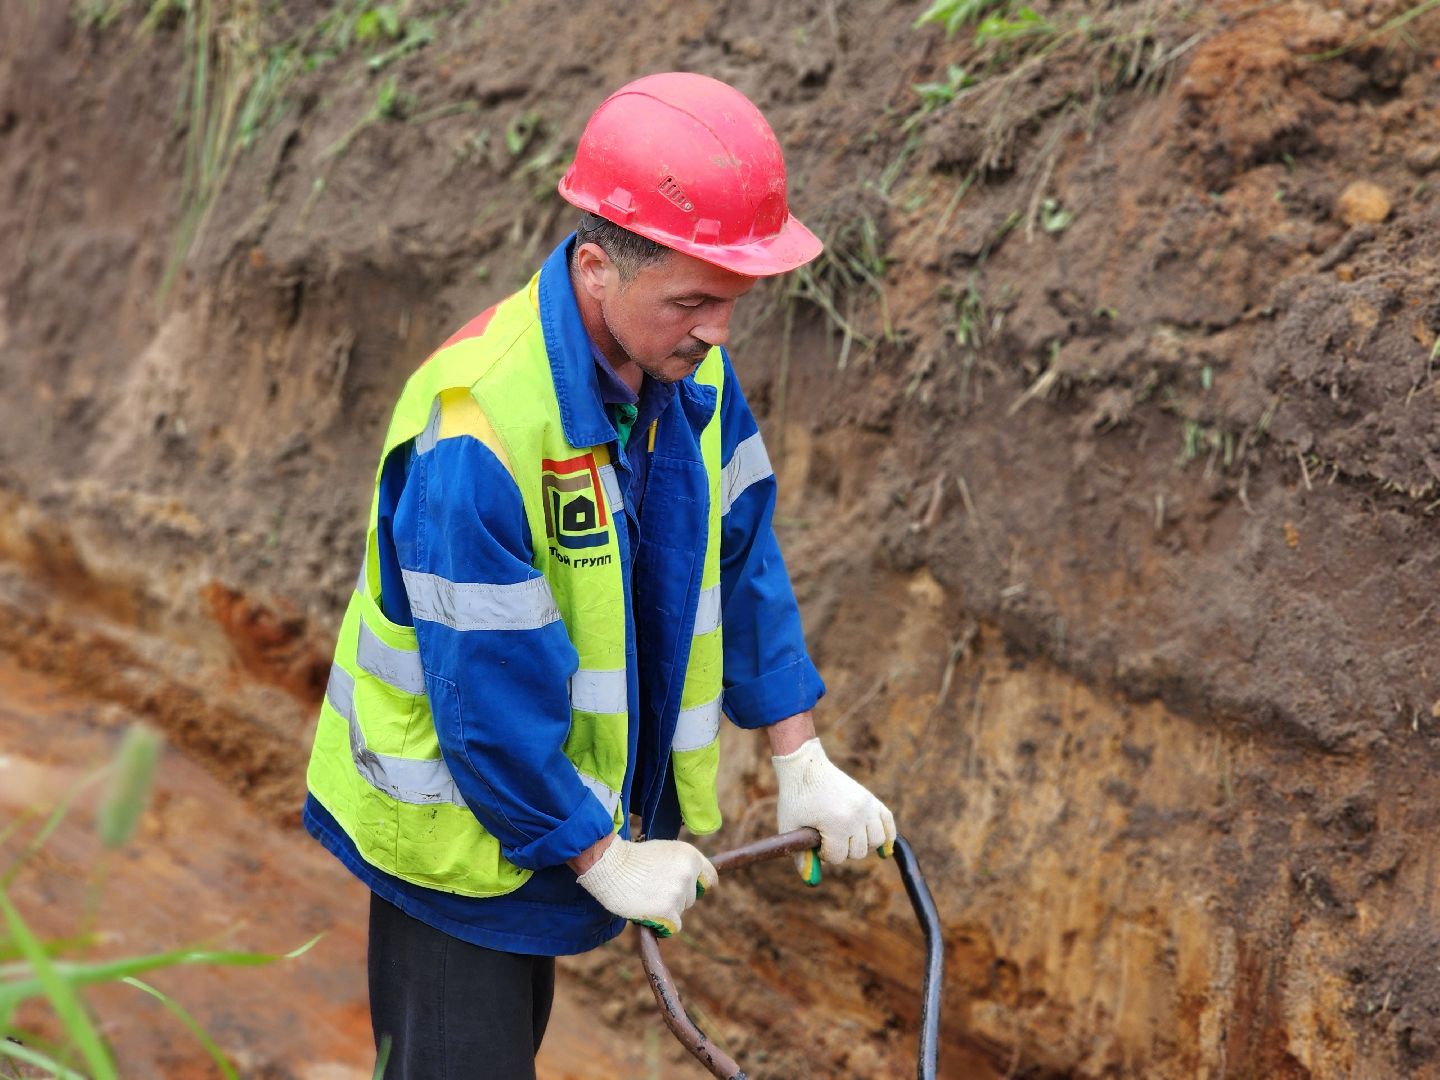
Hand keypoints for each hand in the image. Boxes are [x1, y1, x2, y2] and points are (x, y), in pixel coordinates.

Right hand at [575, 836, 717, 936]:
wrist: (609, 865)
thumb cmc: (631, 859)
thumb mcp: (663, 852)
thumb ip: (680, 865)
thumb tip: (692, 881)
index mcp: (690, 855)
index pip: (710, 878)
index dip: (698, 886)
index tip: (687, 890)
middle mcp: (689, 873)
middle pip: (692, 898)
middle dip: (676, 899)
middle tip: (653, 891)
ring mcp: (679, 892)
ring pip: (681, 911)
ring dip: (666, 910)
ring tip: (646, 897)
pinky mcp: (668, 910)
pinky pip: (673, 926)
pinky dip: (662, 924)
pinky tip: (648, 912)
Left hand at [772, 738, 895, 884]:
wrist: (806, 767)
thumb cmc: (795, 798)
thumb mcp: (790, 828)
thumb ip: (799, 855)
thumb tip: (810, 881)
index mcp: (837, 824)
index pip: (837, 857)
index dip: (823, 853)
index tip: (814, 840)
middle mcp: (857, 816)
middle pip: (858, 852)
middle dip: (842, 850)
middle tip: (828, 837)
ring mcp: (867, 806)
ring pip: (877, 841)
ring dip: (862, 845)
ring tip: (846, 837)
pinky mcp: (871, 798)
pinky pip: (888, 822)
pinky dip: (888, 836)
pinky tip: (884, 848)